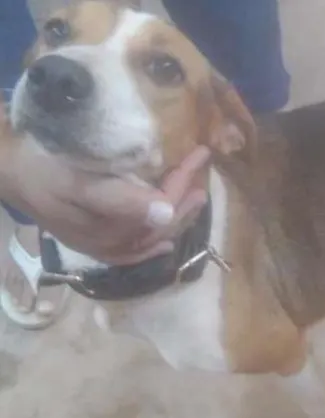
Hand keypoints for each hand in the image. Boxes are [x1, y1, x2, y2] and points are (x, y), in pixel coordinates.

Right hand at [0, 144, 210, 264]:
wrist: (8, 176)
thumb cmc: (43, 172)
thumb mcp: (78, 182)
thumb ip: (122, 200)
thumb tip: (166, 212)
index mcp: (113, 228)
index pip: (163, 207)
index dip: (184, 182)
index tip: (200, 155)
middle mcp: (113, 244)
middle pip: (162, 223)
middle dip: (186, 197)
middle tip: (203, 169)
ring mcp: (104, 248)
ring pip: (154, 237)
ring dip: (178, 218)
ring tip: (197, 198)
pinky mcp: (95, 246)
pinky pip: (133, 253)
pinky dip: (153, 246)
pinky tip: (165, 243)